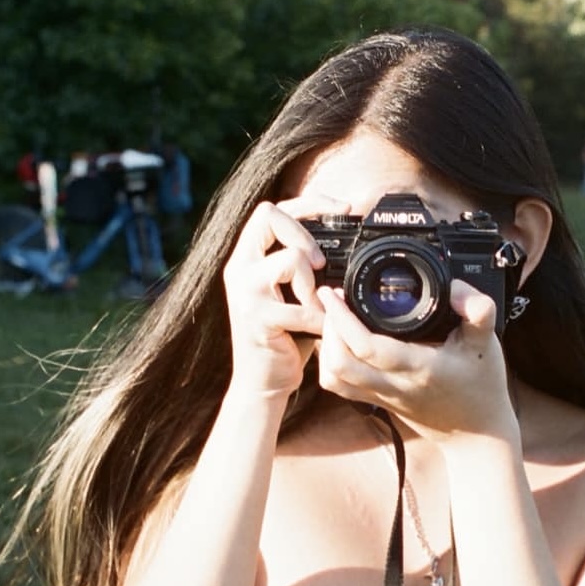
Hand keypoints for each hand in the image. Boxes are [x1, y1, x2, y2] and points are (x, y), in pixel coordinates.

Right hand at [220, 197, 341, 399]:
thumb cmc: (285, 335)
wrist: (263, 383)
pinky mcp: (259, 320)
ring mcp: (246, 293)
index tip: (344, 209)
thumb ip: (305, 263)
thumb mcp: (292, 291)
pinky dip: (320, 319)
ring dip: (313, 282)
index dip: (310, 202)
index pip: (272, 208)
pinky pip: (302, 307)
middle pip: (269, 215)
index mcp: (247, 257)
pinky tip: (320, 330)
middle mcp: (239, 269)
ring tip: (315, 305)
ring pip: (289, 258)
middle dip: (305, 235)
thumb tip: (345, 237)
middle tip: (321, 264)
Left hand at [314, 279, 516, 439]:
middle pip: (339, 363)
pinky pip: (341, 387)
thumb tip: (453, 287)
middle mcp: (393, 385)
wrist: (477, 435)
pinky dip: (331, 363)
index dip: (342, 318)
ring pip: (334, 377)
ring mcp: (382, 396)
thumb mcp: (487, 343)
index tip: (335, 293)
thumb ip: (477, 309)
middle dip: (328, 328)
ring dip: (327, 346)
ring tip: (334, 319)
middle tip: (333, 300)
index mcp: (417, 368)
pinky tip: (340, 343)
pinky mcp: (378, 402)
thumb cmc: (482, 386)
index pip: (366, 346)